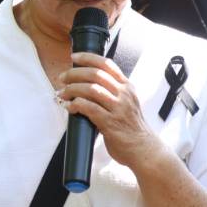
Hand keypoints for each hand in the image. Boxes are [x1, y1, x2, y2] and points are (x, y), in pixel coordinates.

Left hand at [60, 52, 161, 168]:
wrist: (143, 149)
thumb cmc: (131, 127)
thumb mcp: (127, 103)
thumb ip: (112, 92)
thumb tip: (87, 84)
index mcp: (127, 87)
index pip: (106, 64)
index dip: (88, 58)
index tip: (74, 57)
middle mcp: (123, 94)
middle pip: (95, 74)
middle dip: (74, 73)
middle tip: (62, 78)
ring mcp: (118, 108)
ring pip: (90, 89)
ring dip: (72, 89)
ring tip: (63, 93)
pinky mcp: (110, 122)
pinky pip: (88, 108)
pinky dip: (76, 105)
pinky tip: (70, 107)